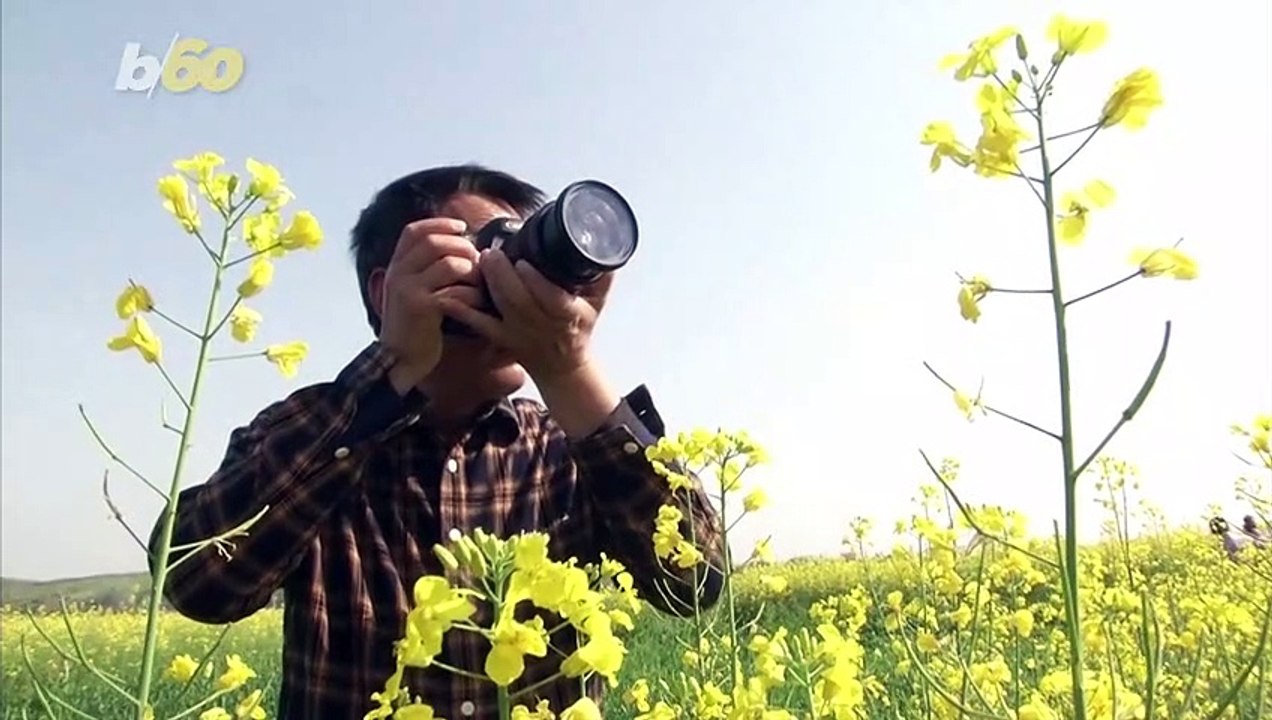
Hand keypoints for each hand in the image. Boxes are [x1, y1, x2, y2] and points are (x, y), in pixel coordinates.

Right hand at [377, 217, 483, 391]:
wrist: (399, 360)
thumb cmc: (415, 327)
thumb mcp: (413, 292)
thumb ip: (426, 270)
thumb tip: (460, 247)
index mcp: (397, 266)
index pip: (414, 231)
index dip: (439, 224)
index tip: (462, 227)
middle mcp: (398, 273)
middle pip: (436, 243)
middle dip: (463, 248)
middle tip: (477, 262)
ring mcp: (408, 289)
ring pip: (449, 264)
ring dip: (472, 271)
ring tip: (479, 284)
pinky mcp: (421, 308)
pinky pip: (454, 291)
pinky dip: (472, 295)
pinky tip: (477, 303)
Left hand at [436, 248, 613, 382]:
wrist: (563, 367)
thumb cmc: (580, 330)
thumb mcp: (597, 305)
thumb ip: (603, 278)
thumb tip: (606, 249)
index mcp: (569, 316)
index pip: (552, 300)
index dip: (536, 282)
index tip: (523, 263)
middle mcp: (543, 326)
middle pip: (520, 301)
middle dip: (502, 276)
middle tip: (491, 252)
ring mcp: (520, 334)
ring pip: (500, 309)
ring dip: (487, 285)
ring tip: (479, 261)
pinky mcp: (502, 338)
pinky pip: (481, 325)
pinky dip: (464, 312)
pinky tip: (450, 297)